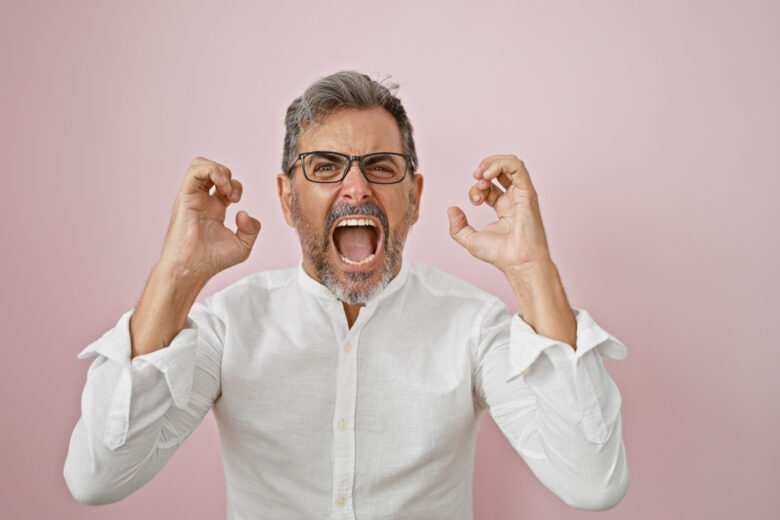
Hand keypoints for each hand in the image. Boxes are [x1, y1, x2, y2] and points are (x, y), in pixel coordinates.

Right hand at [158, 157, 260, 284]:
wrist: (192, 268)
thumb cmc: (211, 261)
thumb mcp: (242, 246)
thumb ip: (252, 229)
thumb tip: (244, 213)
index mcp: (214, 209)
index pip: (224, 184)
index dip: (237, 188)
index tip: (239, 207)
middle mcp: (202, 200)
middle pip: (211, 171)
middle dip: (228, 176)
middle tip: (233, 197)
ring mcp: (193, 197)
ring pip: (201, 165)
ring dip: (220, 171)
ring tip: (227, 190)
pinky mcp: (185, 196)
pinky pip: (195, 170)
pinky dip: (212, 171)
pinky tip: (222, 188)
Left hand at [447, 154, 552, 274]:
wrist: (518, 263)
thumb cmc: (501, 255)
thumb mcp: (470, 240)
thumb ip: (458, 226)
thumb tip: (452, 210)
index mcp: (504, 208)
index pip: (490, 187)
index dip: (477, 188)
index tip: (473, 201)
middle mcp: (514, 199)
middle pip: (501, 172)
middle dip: (485, 169)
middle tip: (475, 178)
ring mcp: (522, 195)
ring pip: (511, 164)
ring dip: (492, 163)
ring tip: (481, 174)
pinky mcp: (527, 193)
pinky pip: (518, 167)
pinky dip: (501, 164)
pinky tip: (488, 174)